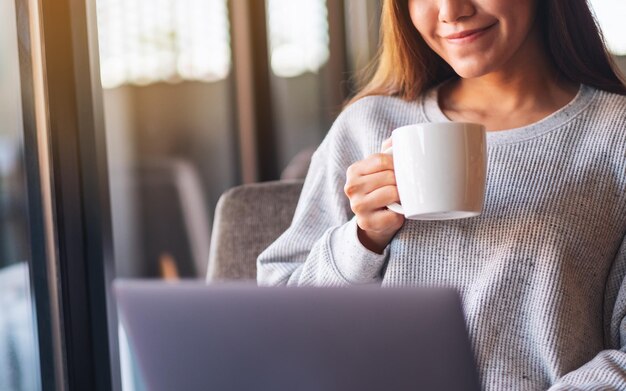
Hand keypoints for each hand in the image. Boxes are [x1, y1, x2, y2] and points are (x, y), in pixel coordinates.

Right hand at [344, 138, 403, 253]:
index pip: (382, 160)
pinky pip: (393, 215)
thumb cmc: (379, 190)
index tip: (402, 169)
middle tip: (402, 187)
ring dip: (401, 197)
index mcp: (353, 170)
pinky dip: (399, 214)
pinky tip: (394, 212)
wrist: (372, 220)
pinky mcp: (366, 222)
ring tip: (399, 198)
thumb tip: (397, 138)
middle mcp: (351, 187)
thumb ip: (387, 151)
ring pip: (391, 193)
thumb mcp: (379, 170)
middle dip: (401, 181)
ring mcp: (357, 206)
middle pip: (388, 177)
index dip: (397, 163)